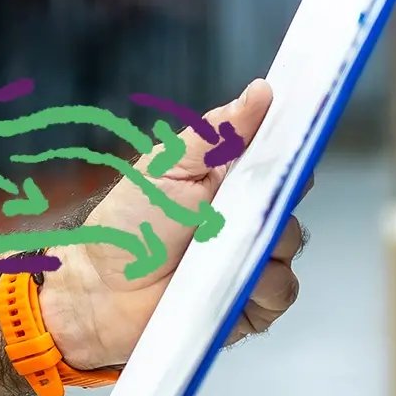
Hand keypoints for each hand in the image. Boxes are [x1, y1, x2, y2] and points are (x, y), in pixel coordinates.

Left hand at [37, 79, 304, 371]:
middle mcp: (247, 218)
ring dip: (261, 242)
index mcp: (230, 180)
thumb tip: (261, 92)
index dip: (291, 147)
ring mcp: (252, 260)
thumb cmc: (128, 224)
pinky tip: (228, 277)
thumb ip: (217, 132)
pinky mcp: (253, 303)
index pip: (279, 158)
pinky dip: (261, 283)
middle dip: (273, 197)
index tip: (296, 136)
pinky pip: (280, 289)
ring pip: (289, 244)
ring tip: (217, 244)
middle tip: (239, 199)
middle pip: (291, 200)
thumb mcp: (169, 166)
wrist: (100, 289)